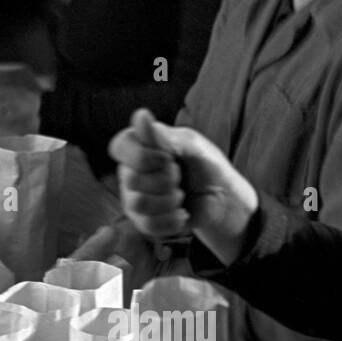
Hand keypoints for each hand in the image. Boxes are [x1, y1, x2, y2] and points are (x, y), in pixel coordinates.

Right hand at [108, 109, 258, 262]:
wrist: (222, 200)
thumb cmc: (206, 166)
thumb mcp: (191, 145)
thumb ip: (163, 136)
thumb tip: (140, 115)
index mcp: (138, 146)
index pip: (119, 147)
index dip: (143, 156)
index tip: (169, 157)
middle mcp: (129, 171)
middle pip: (132, 179)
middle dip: (166, 179)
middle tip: (180, 176)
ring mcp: (133, 198)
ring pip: (138, 203)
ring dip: (170, 200)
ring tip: (182, 195)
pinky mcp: (143, 222)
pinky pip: (148, 225)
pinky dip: (172, 220)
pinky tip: (182, 213)